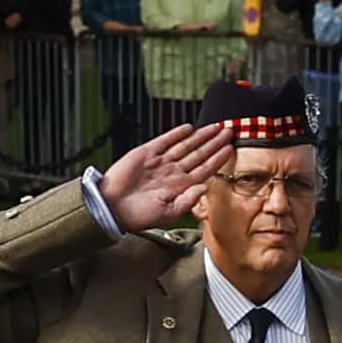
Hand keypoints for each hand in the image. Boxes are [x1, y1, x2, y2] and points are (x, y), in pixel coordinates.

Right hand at [94, 121, 234, 231]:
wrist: (111, 207)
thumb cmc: (137, 216)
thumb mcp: (167, 214)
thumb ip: (187, 201)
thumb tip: (205, 187)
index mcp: (179, 187)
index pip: (205, 169)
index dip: (218, 159)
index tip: (230, 148)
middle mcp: (172, 172)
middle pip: (199, 154)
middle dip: (214, 143)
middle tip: (228, 130)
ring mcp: (160, 162)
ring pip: (185, 145)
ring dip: (200, 136)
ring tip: (215, 126)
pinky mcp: (145, 153)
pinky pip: (165, 141)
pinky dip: (176, 134)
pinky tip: (189, 128)